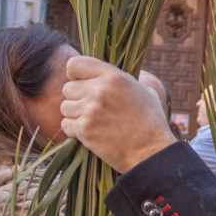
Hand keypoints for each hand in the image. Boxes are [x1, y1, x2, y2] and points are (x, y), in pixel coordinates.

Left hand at [60, 56, 176, 172]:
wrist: (151, 151)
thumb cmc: (151, 122)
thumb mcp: (144, 92)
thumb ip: (124, 81)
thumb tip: (113, 77)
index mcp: (114, 77)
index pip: (75, 65)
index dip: (75, 75)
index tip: (82, 84)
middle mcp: (99, 90)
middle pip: (68, 88)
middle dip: (77, 98)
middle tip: (93, 109)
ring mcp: (90, 110)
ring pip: (65, 107)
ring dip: (75, 115)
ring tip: (94, 121)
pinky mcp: (84, 130)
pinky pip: (66, 124)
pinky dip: (74, 130)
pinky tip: (91, 133)